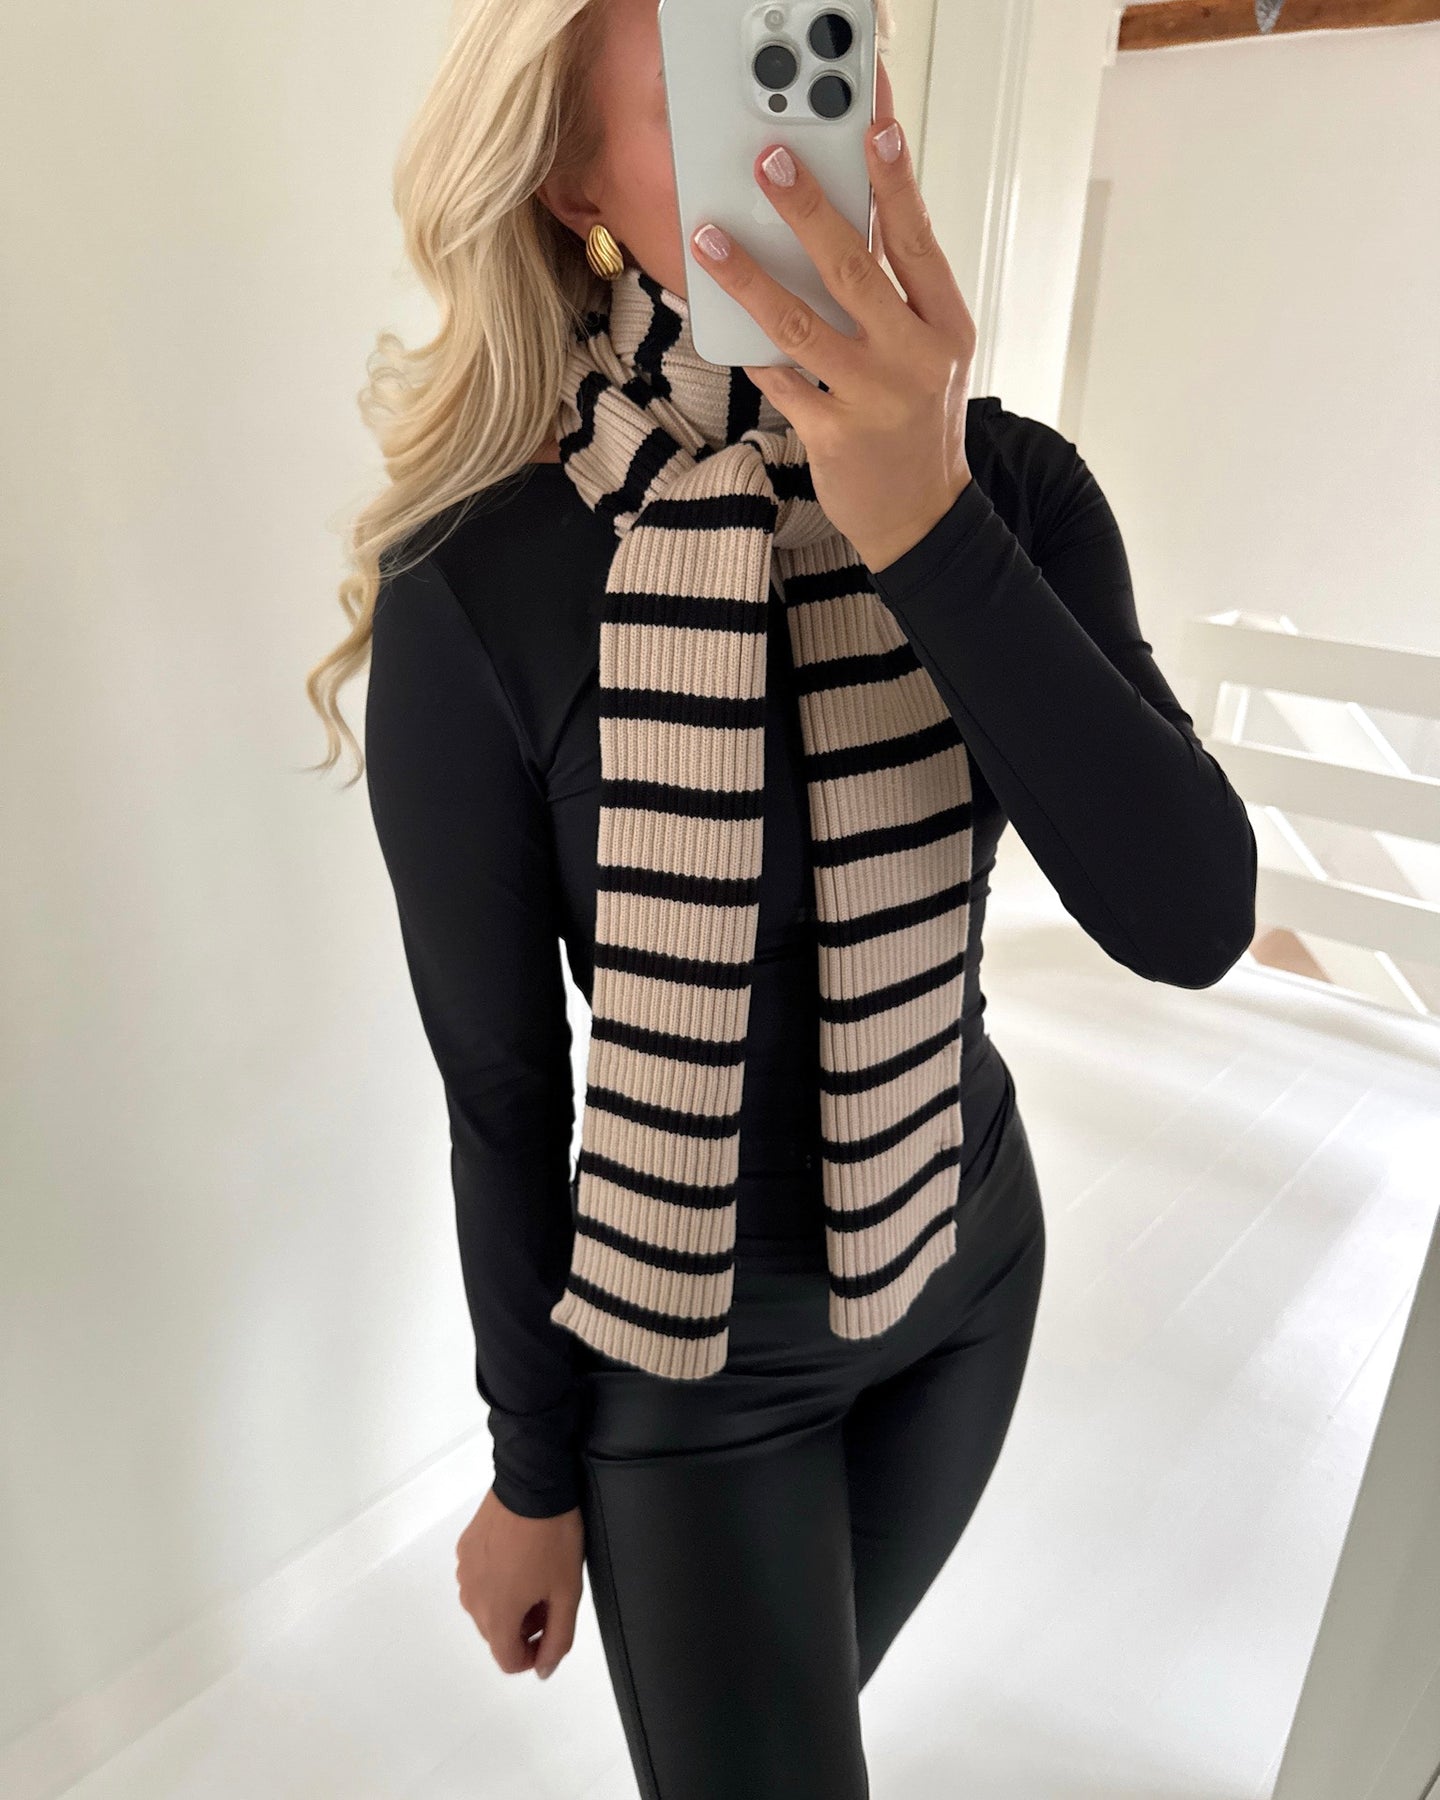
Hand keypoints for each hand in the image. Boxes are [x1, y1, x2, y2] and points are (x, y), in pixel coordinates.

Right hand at [456, 1487, 584, 1679]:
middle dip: (523, 1627)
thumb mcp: (567, 1592)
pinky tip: (518, 1554)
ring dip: (508, 1602)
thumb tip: (543, 1669)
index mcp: (497, 1615)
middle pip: (496, 1633)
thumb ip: (558, 1639)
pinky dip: (496, 1577)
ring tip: (535, 1573)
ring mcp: (464, 1571)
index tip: (551, 1630)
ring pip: (486, 1605)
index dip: (533, 1655)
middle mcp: (472, 1598)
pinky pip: (479, 1577)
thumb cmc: (553, 1538)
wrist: (533, 1482)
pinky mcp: (464, 1547)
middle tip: (549, 1597)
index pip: (507, 1661)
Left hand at [688, 116, 976, 574]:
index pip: (918, 242)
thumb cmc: (918, 421)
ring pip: (802, 323)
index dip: (895, 183)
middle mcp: (915, 359)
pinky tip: (724, 320)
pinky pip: (781, 380)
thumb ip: (897, 295)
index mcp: (945, 326)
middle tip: (770, 162)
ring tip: (711, 239)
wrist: (921, 516)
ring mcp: (874, 399)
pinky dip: (753, 350)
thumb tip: (843, 222)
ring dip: (750, 276)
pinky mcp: (834, 436)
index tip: (873, 128)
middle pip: (855, 270)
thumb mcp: (930, 352)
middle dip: (808, 209)